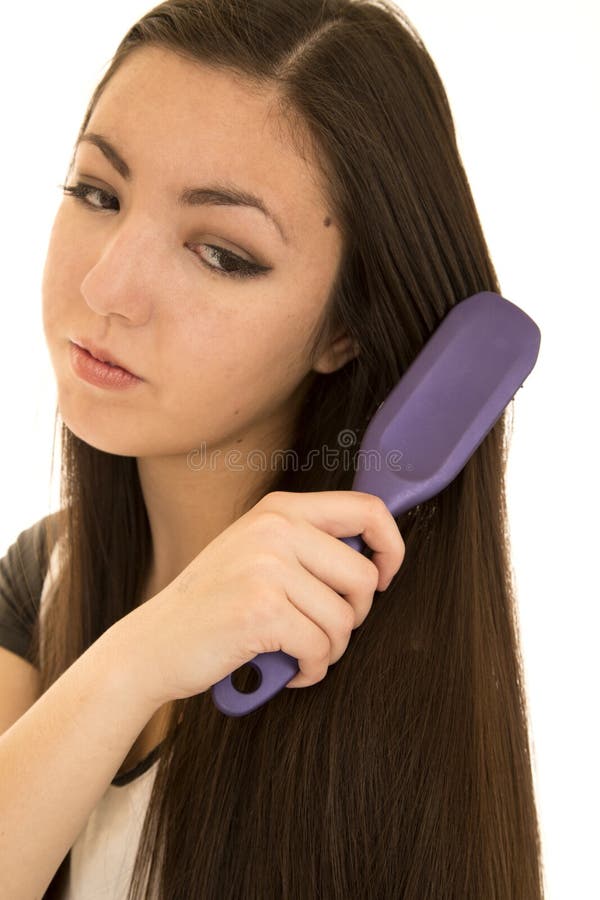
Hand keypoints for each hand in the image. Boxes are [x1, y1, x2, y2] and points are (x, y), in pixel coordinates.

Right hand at [116, 490, 404, 706]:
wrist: (152, 645)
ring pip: (344, 620)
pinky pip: (320, 649)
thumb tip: (375, 557)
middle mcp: (275, 529)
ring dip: (329, 650)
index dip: (392, 547)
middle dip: (354, 616)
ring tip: (299, 653)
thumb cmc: (212, 605)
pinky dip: (311, 671)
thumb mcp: (257, 552)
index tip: (384, 579)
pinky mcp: (262, 610)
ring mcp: (267, 567)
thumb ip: (307, 543)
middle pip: (363, 576)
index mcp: (280, 509)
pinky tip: (289, 670)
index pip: (368, 510)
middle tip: (323, 631)